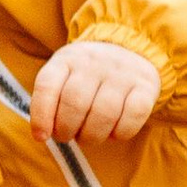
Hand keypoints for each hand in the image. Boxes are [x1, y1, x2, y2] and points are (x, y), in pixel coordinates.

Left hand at [30, 37, 161, 147]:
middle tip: (69, 136)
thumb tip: (41, 135)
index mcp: (67, 59)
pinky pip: (132, 118)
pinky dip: (121, 133)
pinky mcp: (145, 86)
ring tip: (89, 136)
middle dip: (67, 130)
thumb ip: (50, 101)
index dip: (41, 116)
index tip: (41, 136)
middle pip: (75, 104)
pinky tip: (114, 132)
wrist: (130, 50)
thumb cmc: (88, 77)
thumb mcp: (64, 77)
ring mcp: (121, 73)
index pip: (47, 85)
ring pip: (103, 114)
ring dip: (92, 136)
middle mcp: (93, 62)